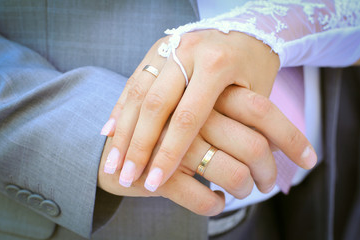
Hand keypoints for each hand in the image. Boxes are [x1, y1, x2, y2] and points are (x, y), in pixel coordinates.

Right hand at [101, 30, 316, 192]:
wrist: (247, 29)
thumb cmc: (256, 68)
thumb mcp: (256, 94)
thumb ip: (236, 126)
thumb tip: (228, 172)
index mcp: (217, 64)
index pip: (188, 117)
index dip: (169, 152)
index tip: (154, 180)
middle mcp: (188, 52)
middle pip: (155, 104)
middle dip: (138, 145)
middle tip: (125, 175)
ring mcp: (170, 48)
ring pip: (138, 93)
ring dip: (124, 131)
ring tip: (112, 162)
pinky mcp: (158, 49)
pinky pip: (134, 81)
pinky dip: (121, 109)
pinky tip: (110, 133)